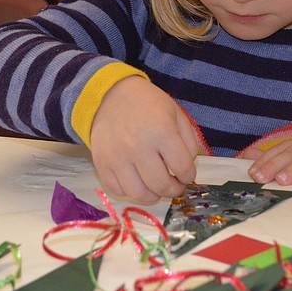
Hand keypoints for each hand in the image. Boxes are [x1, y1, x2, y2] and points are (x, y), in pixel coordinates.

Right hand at [90, 76, 197, 203]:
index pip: (183, 168)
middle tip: (175, 185)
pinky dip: (130, 192)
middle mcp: (138, 147)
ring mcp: (117, 157)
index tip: (186, 174)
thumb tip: (187, 169)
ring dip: (154, 196)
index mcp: (161, 132)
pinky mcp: (102, 164)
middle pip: (161, 185)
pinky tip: (138, 182)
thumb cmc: (148, 104)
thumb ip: (189, 142)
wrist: (111, 94)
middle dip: (174, 190)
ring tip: (157, 188)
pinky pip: (118, 190)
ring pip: (139, 194)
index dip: (189, 176)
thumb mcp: (176, 114)